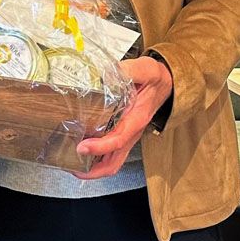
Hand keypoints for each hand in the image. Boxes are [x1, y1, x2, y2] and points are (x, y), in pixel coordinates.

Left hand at [72, 56, 172, 179]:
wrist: (167, 83)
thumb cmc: (155, 78)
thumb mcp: (145, 69)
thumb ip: (128, 70)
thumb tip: (107, 73)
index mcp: (136, 119)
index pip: (117, 140)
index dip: (99, 147)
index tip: (82, 146)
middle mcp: (132, 132)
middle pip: (114, 162)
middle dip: (93, 170)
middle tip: (72, 167)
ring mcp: (128, 135)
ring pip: (112, 161)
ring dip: (93, 167)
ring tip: (71, 164)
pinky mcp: (124, 134)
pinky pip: (111, 153)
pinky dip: (97, 158)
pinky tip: (82, 151)